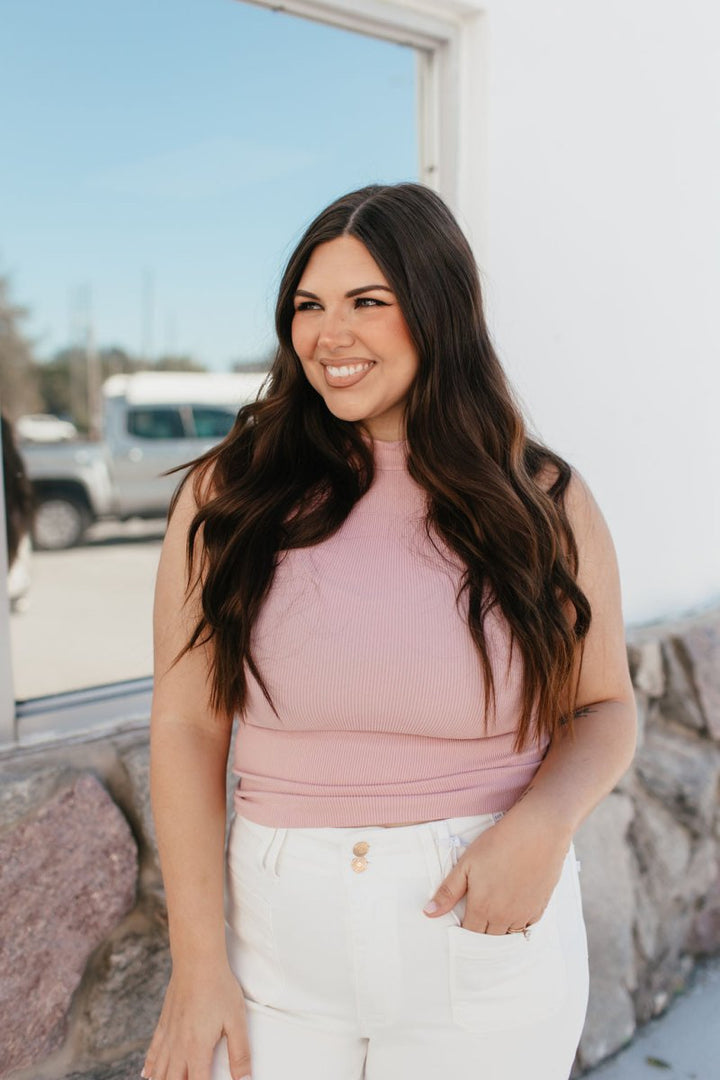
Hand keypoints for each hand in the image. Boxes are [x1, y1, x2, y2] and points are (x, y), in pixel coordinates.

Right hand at [142, 962, 250, 1079]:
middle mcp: (178, 1047)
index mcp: (197, 1049)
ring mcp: (168, 1035)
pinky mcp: (163, 1023)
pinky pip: (153, 1051)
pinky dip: (150, 1066)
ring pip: (159, 1070)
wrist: (196, 960)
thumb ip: (240, 1054)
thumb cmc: (219, 988)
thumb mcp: (236, 1021)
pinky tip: (147, 1075)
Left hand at [422, 812, 570, 934]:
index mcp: (482, 907)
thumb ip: (448, 891)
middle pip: (488, 939)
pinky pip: (526, 928)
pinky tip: (513, 912)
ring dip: (499, 931)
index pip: (469, 934)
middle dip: (480, 934)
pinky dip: (518, 924)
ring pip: (508, 936)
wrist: (536, 832)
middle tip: (476, 922)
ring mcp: (523, 914)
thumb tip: (429, 913)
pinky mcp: (539, 908)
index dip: (463, 933)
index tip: (461, 925)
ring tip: (493, 918)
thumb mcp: (466, 864)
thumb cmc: (499, 843)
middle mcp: (503, 917)